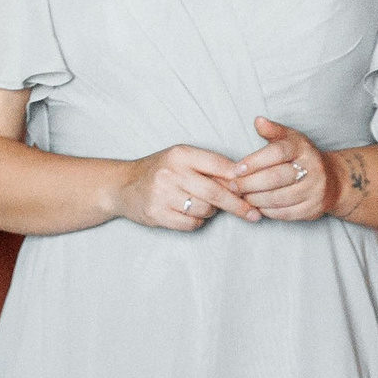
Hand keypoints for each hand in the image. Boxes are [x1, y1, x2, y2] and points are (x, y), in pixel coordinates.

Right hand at [111, 143, 258, 230]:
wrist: (122, 186)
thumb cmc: (160, 171)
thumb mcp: (182, 159)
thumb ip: (209, 167)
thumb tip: (243, 181)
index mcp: (180, 154)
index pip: (220, 166)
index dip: (239, 179)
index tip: (255, 187)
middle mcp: (170, 172)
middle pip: (216, 192)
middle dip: (238, 205)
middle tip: (253, 214)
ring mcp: (162, 194)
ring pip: (205, 210)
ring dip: (210, 212)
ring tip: (200, 205)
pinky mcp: (156, 214)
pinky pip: (191, 223)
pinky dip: (196, 221)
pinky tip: (187, 213)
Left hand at [236, 117, 345, 221]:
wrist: (332, 181)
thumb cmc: (301, 158)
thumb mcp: (290, 140)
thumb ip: (273, 131)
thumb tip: (258, 121)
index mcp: (303, 148)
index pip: (277, 153)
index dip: (254, 162)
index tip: (236, 169)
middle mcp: (313, 168)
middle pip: (275, 178)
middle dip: (249, 184)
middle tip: (233, 186)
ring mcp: (315, 190)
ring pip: (278, 198)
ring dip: (255, 199)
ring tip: (242, 196)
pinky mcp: (313, 208)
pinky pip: (284, 213)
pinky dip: (267, 211)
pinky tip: (256, 206)